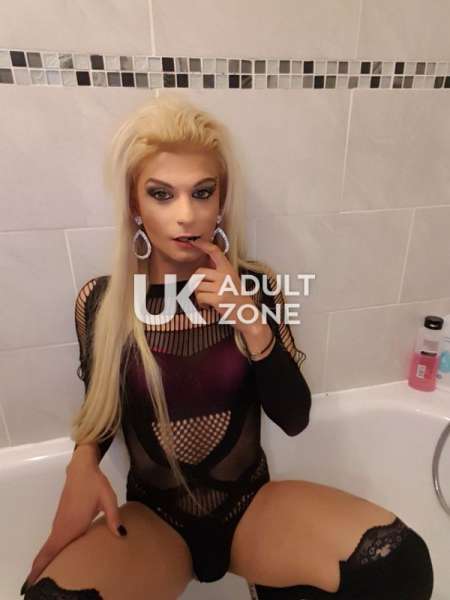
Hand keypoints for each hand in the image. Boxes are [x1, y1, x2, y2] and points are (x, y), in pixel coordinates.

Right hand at [21, 461, 125, 592]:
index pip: (53, 549)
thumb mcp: (108, 499)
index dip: (42, 565)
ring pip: (51, 545)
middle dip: (41, 567)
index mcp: (72, 525)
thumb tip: (122, 535)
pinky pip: (55, 538)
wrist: (82, 468)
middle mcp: (63, 526)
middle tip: (34, 584)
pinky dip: (52, 549)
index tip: (33, 580)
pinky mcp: (62, 517)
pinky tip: (59, 555)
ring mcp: (60, 521)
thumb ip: (114, 517)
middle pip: (49, 551)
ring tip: (48, 574)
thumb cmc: (95, 484)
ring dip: (47, 558)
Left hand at [189, 237, 260, 333]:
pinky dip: (201, 304)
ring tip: (209, 300)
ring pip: (197, 287)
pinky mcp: (218, 298)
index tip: (195, 242)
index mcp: (228, 269)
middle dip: (197, 284)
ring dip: (199, 296)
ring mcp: (222, 287)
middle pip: (198, 273)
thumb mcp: (231, 281)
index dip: (203, 244)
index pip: (215, 251)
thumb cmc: (237, 300)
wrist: (248, 316)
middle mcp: (226, 275)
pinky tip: (209, 306)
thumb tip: (203, 264)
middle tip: (205, 292)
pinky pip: (199, 297)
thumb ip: (219, 272)